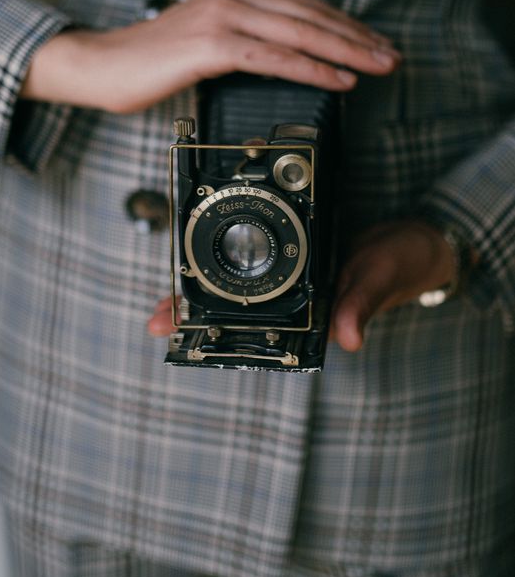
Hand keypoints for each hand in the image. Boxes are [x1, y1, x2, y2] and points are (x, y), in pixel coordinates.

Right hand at [20, 0, 399, 111]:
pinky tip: (339, 80)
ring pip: (301, 32)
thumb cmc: (152, 61)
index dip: (346, 26)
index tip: (376, 44)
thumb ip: (247, 39)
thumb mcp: (208, 40)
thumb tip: (290, 57)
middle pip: (312, 15)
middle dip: (358, 38)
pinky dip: (313, 68)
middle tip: (392, 56)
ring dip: (347, 52)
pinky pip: (276, 57)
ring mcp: (224, 16)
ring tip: (378, 66)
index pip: (305, 6)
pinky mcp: (214, 44)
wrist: (102, 65)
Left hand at [146, 221, 461, 347]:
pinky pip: (262, 266)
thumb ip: (360, 303)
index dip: (220, 335)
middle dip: (199, 317)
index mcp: (316, 317)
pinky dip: (234, 262)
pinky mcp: (299, 261)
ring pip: (245, 294)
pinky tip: (208, 256)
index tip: (179, 333)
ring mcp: (298, 285)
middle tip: (156, 319)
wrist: (420, 240)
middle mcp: (302, 305)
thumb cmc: (403, 265)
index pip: (261, 333)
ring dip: (210, 293)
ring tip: (170, 299)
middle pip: (241, 316)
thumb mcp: (379, 276)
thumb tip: (347, 336)